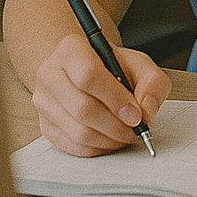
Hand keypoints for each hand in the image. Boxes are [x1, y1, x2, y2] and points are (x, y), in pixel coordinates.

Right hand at [32, 33, 171, 156]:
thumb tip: (146, 110)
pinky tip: (112, 138)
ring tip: (127, 133)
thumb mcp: (139, 64)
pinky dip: (99, 148)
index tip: (135, 114)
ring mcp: (44, 102)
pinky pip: (74, 147)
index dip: (115, 99)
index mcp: (70, 48)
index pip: (88, 76)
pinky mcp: (45, 126)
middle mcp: (50, 73)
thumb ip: (152, 82)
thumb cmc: (111, 67)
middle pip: (83, 108)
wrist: (85, 70)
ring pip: (78, 132)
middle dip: (116, 125)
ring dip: (110, 139)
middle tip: (136, 129)